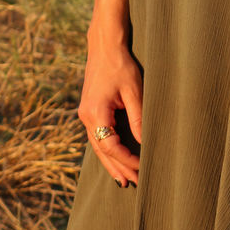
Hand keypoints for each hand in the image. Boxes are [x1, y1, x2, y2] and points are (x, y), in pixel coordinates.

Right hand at [78, 33, 142, 187]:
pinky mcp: (89, 111)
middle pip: (101, 151)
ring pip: (97, 146)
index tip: (141, 167)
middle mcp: (86, 116)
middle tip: (134, 183)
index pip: (110, 146)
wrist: (104, 46)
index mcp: (95, 112)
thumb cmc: (121, 65)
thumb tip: (144, 143)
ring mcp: (85, 114)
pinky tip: (113, 159)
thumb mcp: (134, 91)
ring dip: (110, 163)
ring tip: (123, 180)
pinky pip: (96, 137)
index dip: (126, 160)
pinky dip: (105, 150)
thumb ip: (138, 118)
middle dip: (118, 167)